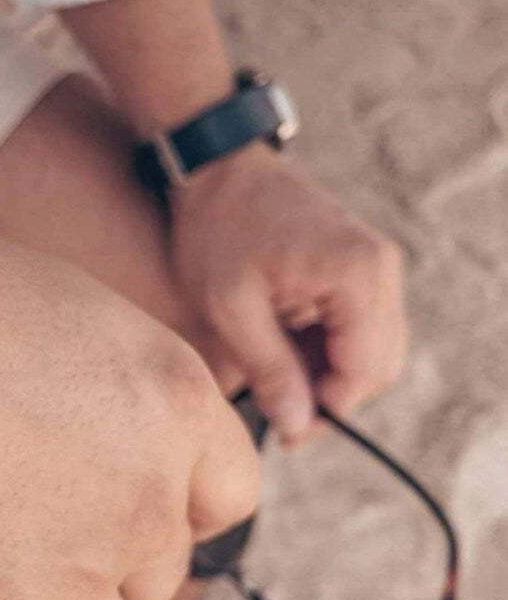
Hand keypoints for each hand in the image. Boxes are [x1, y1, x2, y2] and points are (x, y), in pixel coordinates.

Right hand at [0, 188, 259, 599]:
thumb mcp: (47, 314)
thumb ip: (112, 402)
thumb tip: (112, 464)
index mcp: (170, 406)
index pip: (223, 498)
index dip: (165, 504)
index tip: (109, 501)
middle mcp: (142, 509)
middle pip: (147, 578)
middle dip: (88, 556)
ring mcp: (68, 597)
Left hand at [168, 142, 405, 440]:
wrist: (218, 168)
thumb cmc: (218, 230)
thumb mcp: (231, 308)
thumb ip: (270, 370)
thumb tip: (298, 426)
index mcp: (358, 276)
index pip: (365, 371)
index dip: (328, 410)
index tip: (287, 431)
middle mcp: (381, 270)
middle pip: (376, 365)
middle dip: (329, 395)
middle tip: (277, 410)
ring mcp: (375, 266)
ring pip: (368, 351)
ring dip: (325, 374)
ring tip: (270, 372)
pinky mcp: (359, 268)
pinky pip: (355, 328)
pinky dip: (323, 349)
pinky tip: (280, 347)